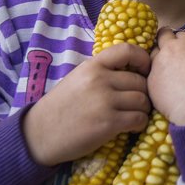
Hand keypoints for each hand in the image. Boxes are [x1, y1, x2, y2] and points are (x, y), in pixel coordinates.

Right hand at [22, 43, 151, 165]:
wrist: (39, 134)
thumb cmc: (61, 107)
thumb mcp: (78, 79)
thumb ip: (102, 72)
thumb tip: (132, 71)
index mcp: (92, 66)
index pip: (127, 50)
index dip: (143, 59)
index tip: (145, 71)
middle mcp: (99, 80)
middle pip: (140, 81)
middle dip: (143, 92)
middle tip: (136, 103)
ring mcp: (104, 101)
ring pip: (143, 100)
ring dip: (143, 109)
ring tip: (134, 115)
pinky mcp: (108, 123)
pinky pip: (139, 119)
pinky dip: (140, 124)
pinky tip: (132, 127)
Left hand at [148, 27, 184, 125]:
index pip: (181, 34)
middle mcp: (168, 51)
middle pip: (161, 37)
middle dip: (165, 41)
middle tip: (172, 52)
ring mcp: (156, 67)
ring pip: (151, 57)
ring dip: (158, 61)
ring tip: (168, 72)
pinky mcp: (150, 85)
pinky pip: (151, 78)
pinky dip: (157, 81)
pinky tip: (166, 90)